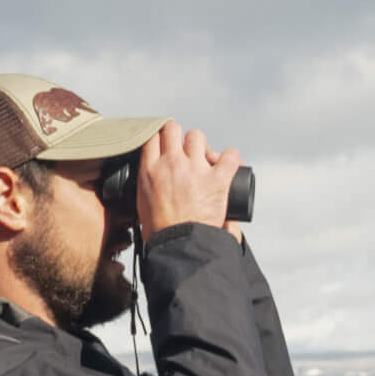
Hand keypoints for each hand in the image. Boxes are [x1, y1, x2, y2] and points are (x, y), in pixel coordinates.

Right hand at [135, 122, 240, 239]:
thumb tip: (153, 183)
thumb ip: (147, 186)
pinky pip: (229, 156)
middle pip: (173, 129)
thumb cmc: (161, 232)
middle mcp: (172, 163)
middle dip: (179, 136)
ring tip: (205, 161)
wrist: (179, 246)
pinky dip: (231, 158)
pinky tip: (230, 165)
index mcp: (150, 170)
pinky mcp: (217, 179)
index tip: (165, 144)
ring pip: (197, 137)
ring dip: (201, 147)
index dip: (160, 137)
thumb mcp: (142, 204)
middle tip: (185, 151)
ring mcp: (195, 169)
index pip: (152, 136)